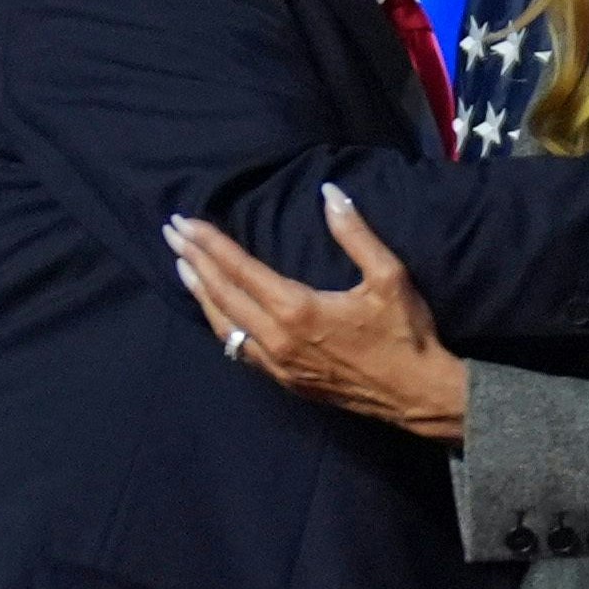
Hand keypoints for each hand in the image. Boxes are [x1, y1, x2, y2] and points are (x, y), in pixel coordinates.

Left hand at [172, 185, 469, 440]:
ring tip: (183, 267)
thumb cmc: (406, 334)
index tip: (185, 223)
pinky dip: (221, 324)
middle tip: (170, 235)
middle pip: (222, 295)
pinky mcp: (284, 380)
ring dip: (201, 294)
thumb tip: (330, 194)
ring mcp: (276, 364)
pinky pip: (239, 349)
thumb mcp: (389, 277)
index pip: (240, 269)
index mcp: (297, 309)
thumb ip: (355, 234)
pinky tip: (217, 312)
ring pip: (223, 326)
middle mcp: (276, 338)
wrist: (418, 395)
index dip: (210, 244)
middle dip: (194, 261)